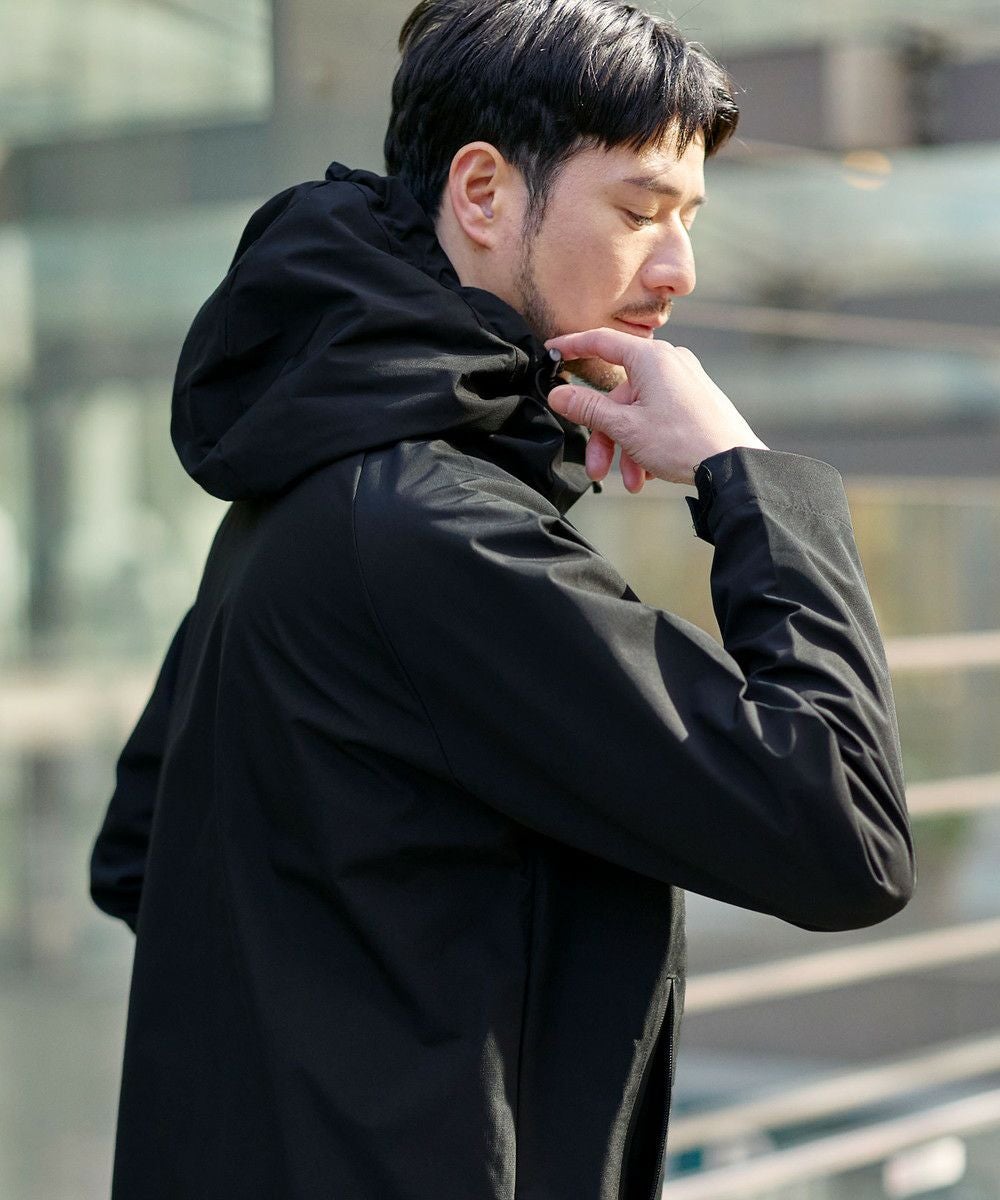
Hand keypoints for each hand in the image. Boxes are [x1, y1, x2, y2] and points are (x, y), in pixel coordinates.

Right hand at [544, 328, 767, 490]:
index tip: (553, 349)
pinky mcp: (694, 401)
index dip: (573, 345)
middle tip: (597, 466)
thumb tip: (558, 393)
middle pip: (619, 395)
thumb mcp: (626, 427)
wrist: (734, 466)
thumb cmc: (685, 442)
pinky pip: (658, 417)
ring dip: (627, 448)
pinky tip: (650, 471)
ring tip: (633, 480)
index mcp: (652, 358)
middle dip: (606, 435)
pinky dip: (647, 444)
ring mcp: (684, 382)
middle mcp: (670, 363)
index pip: (602, 342)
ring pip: (638, 412)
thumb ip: (588, 408)